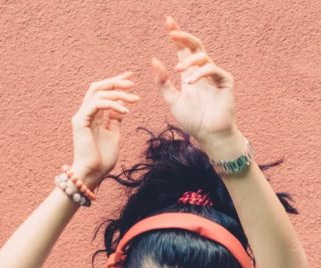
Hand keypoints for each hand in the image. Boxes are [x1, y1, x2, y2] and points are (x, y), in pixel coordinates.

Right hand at [69, 72, 137, 187]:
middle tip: (132, 84)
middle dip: (115, 82)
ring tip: (134, 99)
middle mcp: (84, 113)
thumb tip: (122, 106)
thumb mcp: (114, 134)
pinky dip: (112, 104)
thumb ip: (115, 119)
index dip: (116, 82)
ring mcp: (81, 117)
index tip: (131, 77)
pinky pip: (96, 104)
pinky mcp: (80, 121)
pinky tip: (125, 111)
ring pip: (98, 93)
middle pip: (97, 87)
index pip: (102, 92)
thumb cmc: (102, 158)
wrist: (92, 173)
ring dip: (118, 94)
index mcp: (92, 116)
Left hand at [151, 16, 238, 149]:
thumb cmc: (192, 119)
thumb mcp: (171, 100)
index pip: (182, 50)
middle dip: (183, 37)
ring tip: (178, 70)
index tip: (168, 22)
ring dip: (188, 61)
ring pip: (203, 57)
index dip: (176, 36)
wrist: (208, 134)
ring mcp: (214, 75)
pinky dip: (200, 73)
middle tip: (171, 32)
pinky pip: (213, 69)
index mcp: (189, 74)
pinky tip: (190, 81)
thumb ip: (162, 82)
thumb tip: (153, 61)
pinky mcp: (225, 81)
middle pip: (195, 46)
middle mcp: (202, 72)